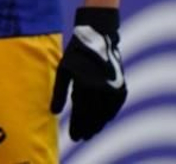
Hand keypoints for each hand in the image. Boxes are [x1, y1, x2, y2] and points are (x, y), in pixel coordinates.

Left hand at [51, 8, 126, 140]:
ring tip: (90, 133)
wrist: (99, 37)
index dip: (77, 126)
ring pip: (106, 115)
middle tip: (81, 138)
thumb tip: (54, 113)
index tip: (73, 137)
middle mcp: (102, 90)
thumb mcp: (64, 70)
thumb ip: (59, 93)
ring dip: (99, 125)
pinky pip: (115, 108)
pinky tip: (103, 121)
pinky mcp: (122, 88)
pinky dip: (108, 116)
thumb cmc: (76, 53)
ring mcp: (114, 90)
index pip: (81, 113)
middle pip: (94, 117)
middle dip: (87, 129)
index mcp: (86, 86)